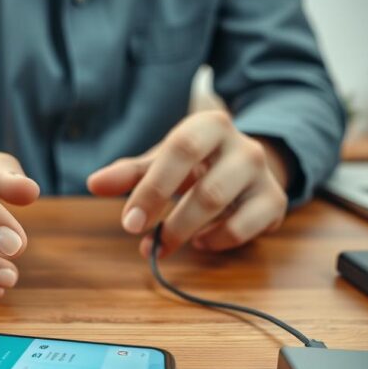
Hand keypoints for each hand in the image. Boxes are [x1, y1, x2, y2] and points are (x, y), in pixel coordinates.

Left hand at [87, 111, 289, 256]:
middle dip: (171, 221)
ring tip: (166, 243)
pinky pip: (244, 228)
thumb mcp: (163, 162)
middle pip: (205, 188)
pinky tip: (201, 241)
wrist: (246, 167)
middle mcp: (242, 146)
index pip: (180, 151)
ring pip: (223, 209)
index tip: (129, 221)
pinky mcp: (274, 202)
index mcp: (209, 125)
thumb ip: (130, 173)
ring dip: (186, 232)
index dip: (153, 188)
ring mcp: (262, 174)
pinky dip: (216, 240)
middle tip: (144, 242)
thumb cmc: (196, 164)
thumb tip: (93, 183)